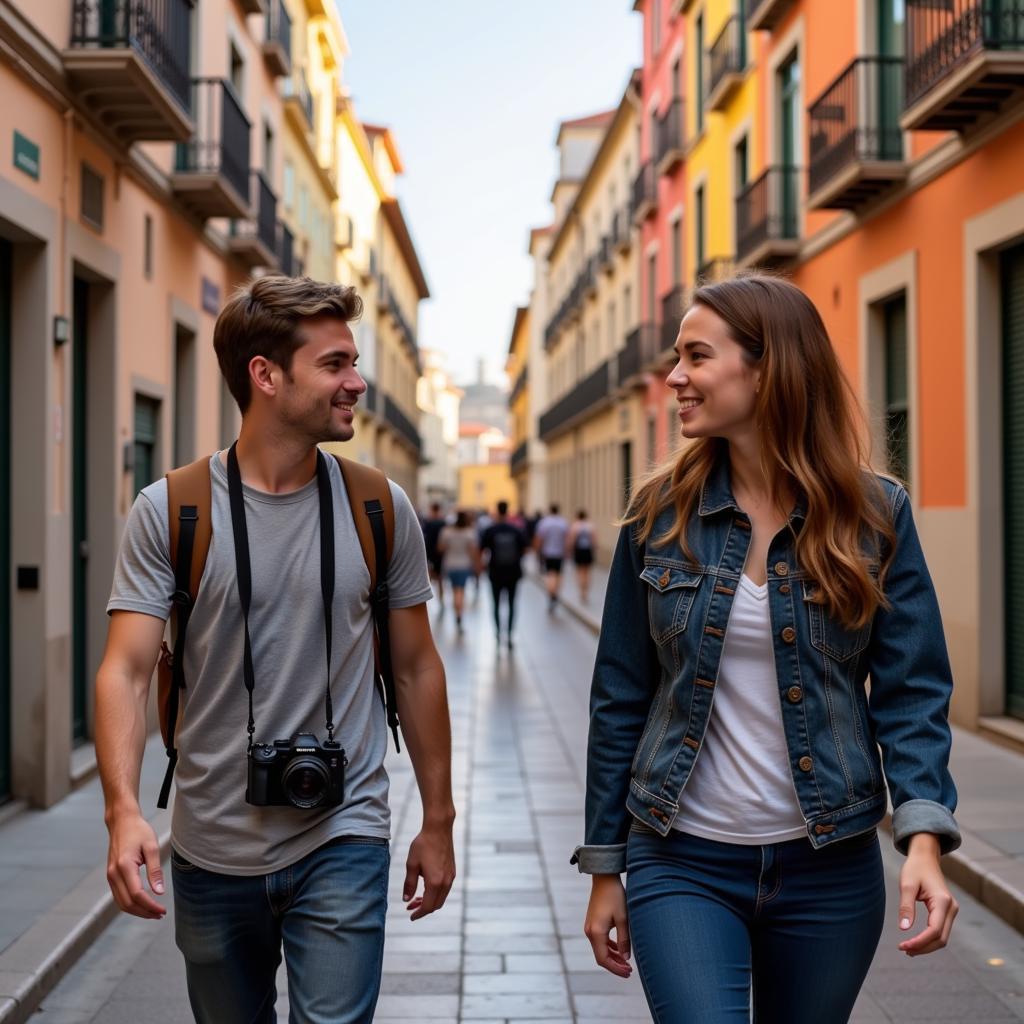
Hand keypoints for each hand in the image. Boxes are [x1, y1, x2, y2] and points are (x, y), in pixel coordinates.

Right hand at [105, 812, 165, 919]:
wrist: (122, 821)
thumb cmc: (139, 831)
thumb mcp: (152, 847)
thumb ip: (155, 870)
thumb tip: (159, 892)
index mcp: (124, 866)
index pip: (136, 894)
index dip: (150, 905)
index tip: (163, 910)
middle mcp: (113, 874)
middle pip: (127, 903)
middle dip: (144, 912)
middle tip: (160, 914)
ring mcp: (110, 876)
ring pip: (121, 902)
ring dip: (137, 911)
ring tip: (154, 912)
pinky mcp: (111, 876)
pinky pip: (119, 896)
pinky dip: (130, 904)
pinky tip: (143, 904)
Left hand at [404, 822, 455, 920]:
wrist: (439, 829)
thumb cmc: (423, 845)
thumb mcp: (411, 864)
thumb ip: (409, 884)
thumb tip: (406, 900)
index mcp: (435, 883)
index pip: (427, 906)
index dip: (418, 914)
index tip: (410, 916)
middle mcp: (446, 882)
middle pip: (436, 905)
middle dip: (423, 909)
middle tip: (410, 906)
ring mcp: (451, 877)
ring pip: (441, 898)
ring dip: (430, 901)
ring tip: (416, 898)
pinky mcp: (452, 871)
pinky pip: (445, 889)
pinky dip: (435, 893)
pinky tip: (426, 887)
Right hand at [584, 874, 631, 977]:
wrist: (604, 878)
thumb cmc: (615, 896)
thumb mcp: (623, 919)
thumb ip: (624, 940)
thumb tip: (626, 959)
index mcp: (596, 932)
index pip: (604, 959)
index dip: (616, 969)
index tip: (628, 973)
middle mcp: (590, 931)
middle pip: (601, 956)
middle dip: (615, 965)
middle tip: (630, 970)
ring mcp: (590, 927)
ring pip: (600, 949)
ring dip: (613, 957)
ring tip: (626, 963)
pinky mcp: (592, 923)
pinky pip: (600, 941)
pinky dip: (609, 948)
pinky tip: (619, 949)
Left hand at [897, 833, 958, 955]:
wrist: (925, 857)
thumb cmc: (915, 868)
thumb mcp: (906, 885)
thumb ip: (906, 907)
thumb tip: (904, 929)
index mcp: (943, 901)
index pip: (934, 930)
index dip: (920, 942)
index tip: (903, 946)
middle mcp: (951, 908)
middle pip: (941, 938)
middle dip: (923, 947)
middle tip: (904, 950)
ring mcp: (951, 910)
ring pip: (942, 937)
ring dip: (927, 946)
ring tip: (908, 949)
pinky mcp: (947, 911)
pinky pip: (940, 930)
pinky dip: (929, 939)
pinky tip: (916, 942)